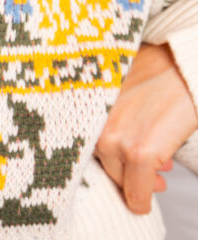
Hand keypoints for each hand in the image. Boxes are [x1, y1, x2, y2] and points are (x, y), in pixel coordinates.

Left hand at [94, 42, 197, 213]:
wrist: (183, 62)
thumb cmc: (153, 67)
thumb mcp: (116, 84)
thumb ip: (108, 109)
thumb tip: (115, 139)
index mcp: (83, 105)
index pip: (80, 143)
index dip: (103, 156)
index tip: (118, 163)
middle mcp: (93, 122)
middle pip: (101, 160)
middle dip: (124, 170)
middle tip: (146, 174)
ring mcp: (114, 138)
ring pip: (118, 177)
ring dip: (136, 183)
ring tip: (157, 179)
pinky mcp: (139, 151)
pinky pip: (136, 189)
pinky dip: (140, 200)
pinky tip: (148, 198)